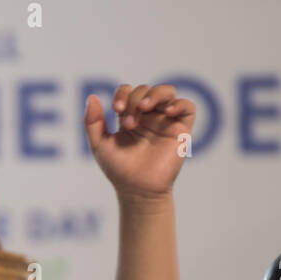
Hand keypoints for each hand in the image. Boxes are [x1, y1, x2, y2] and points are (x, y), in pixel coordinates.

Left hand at [84, 84, 194, 200]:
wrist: (138, 190)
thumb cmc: (119, 170)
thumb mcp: (100, 145)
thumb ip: (92, 122)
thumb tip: (93, 96)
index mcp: (131, 116)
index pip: (129, 92)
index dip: (123, 95)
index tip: (117, 109)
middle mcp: (149, 116)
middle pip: (146, 90)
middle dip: (135, 100)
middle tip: (129, 123)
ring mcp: (166, 121)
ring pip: (167, 92)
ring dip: (155, 94)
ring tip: (144, 107)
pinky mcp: (181, 130)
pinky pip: (188, 108)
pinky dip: (179, 104)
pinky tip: (167, 112)